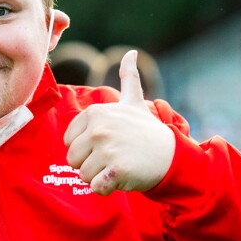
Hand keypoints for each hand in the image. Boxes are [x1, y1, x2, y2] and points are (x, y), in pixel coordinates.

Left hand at [63, 50, 174, 194]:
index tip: (109, 142)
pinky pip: (96, 188)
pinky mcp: (116, 170)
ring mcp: (107, 149)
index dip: (86, 148)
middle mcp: (98, 129)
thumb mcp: (134, 102)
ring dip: (100, 176)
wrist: (172, 156)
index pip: (69, 142)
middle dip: (91, 164)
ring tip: (119, 165)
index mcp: (95, 113)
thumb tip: (131, 52)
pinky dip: (107, 188)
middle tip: (114, 157)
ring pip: (83, 175)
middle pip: (73, 160)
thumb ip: (128, 78)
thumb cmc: (148, 131)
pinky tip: (122, 177)